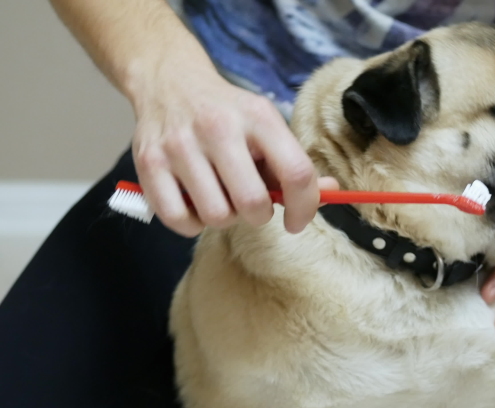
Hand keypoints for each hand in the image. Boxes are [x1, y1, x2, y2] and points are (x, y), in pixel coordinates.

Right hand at [130, 62, 337, 236]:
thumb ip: (294, 162)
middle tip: (251, 205)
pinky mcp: (148, 164)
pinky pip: (178, 219)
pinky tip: (195, 204)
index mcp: (258, 118)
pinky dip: (191, 223)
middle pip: (252, 203)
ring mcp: (180, 146)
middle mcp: (218, 128)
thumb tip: (330, 191)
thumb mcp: (265, 126)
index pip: (296, 173)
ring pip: (216, 216)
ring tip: (220, 197)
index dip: (305, 207)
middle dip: (258, 215)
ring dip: (224, 218)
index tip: (297, 221)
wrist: (169, 82)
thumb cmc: (228, 114)